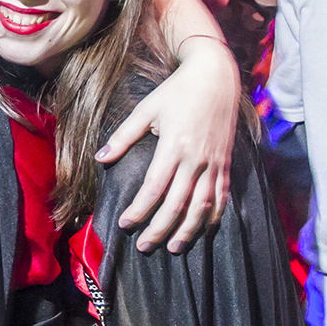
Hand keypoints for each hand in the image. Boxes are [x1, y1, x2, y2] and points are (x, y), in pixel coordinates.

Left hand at [98, 37, 236, 253]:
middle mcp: (196, 159)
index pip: (154, 187)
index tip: (125, 224)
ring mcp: (214, 163)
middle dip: (160, 229)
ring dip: (187, 231)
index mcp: (174, 145)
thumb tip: (100, 158)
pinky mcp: (226, 164)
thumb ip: (123, 136)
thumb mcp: (145, 108)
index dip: (139, 209)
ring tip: (173, 248)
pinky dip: (213, 217)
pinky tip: (202, 231)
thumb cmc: (176, 91)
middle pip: (177, 204)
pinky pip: (222, 197)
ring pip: (202, 207)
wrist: (216, 77)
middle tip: (144, 246)